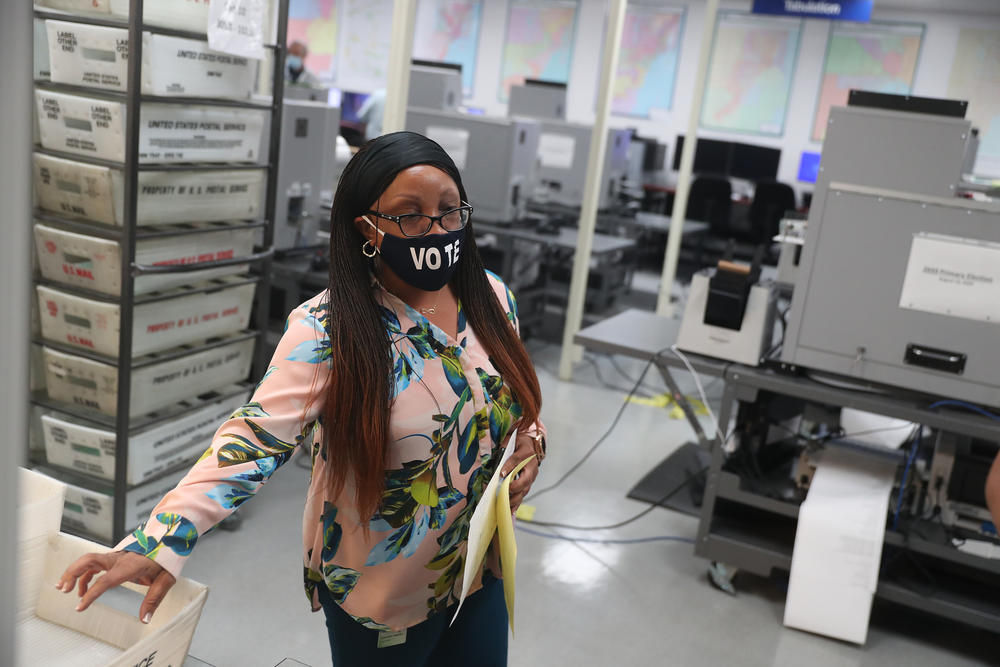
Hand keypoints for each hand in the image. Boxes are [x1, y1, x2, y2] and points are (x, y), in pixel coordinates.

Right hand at [56, 551, 174, 623]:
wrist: (170, 538)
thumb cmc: (167, 557)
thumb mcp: (166, 579)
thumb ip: (154, 599)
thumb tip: (145, 618)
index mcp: (130, 564)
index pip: (106, 579)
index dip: (91, 593)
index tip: (80, 606)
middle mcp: (119, 558)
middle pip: (89, 560)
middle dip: (72, 573)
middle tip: (63, 589)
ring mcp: (116, 556)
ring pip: (88, 560)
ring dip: (73, 572)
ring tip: (63, 588)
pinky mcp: (115, 557)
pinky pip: (95, 564)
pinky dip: (84, 575)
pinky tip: (81, 589)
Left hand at [501, 432, 539, 513]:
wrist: (530, 447)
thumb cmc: (517, 445)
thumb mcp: (510, 443)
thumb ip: (504, 453)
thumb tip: (499, 470)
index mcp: (526, 454)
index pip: (517, 460)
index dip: (509, 467)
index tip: (501, 474)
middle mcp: (531, 468)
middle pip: (525, 480)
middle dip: (514, 487)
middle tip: (504, 492)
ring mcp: (530, 478)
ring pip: (524, 490)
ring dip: (514, 499)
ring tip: (504, 505)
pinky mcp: (527, 485)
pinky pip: (522, 495)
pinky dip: (516, 503)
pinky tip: (509, 511)